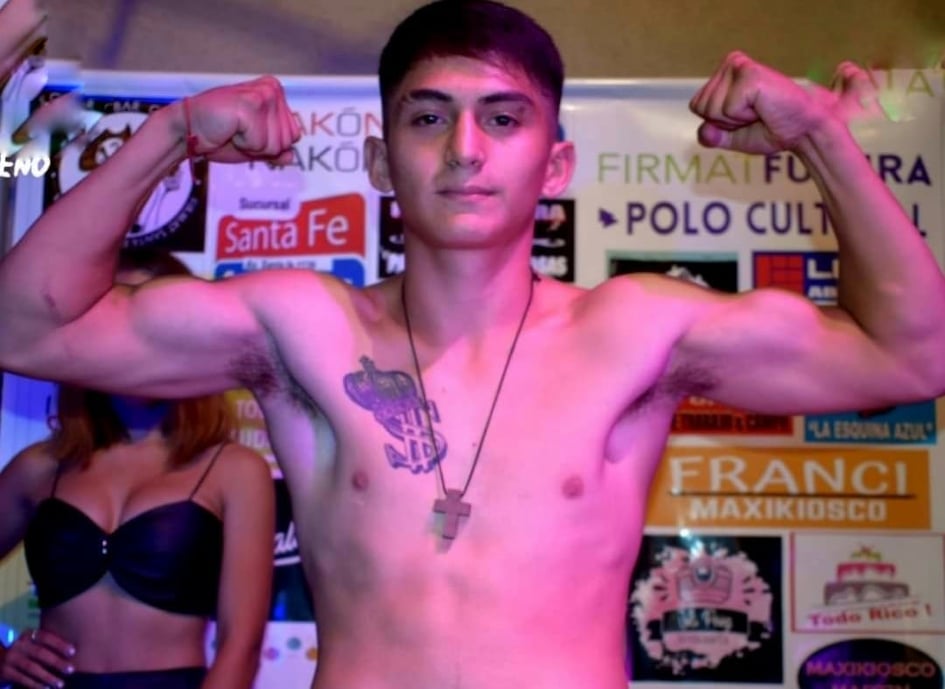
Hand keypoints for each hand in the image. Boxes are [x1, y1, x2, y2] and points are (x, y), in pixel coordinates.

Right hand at [0, 628, 74, 688]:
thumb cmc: (24, 652)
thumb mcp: (32, 644)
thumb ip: (47, 645)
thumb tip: (74, 651)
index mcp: (28, 635)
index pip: (45, 637)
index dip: (59, 644)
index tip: (73, 652)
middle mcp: (19, 645)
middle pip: (40, 653)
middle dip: (56, 662)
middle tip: (71, 670)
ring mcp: (11, 659)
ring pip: (32, 668)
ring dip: (48, 677)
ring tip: (61, 684)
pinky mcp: (5, 672)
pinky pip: (22, 679)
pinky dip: (35, 685)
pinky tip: (46, 688)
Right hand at [180, 75, 301, 164]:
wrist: (187, 132)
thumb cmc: (218, 136)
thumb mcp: (253, 147)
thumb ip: (274, 151)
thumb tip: (291, 156)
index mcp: (276, 93)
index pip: (293, 136)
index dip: (269, 146)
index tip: (247, 134)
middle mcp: (272, 89)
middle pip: (288, 140)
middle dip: (263, 147)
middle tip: (238, 133)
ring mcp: (263, 94)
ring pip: (276, 144)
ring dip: (252, 146)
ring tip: (233, 131)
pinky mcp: (251, 104)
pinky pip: (261, 143)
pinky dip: (244, 145)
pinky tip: (228, 130)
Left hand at [689, 51, 880, 153]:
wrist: (804, 129)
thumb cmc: (773, 129)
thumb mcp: (734, 137)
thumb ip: (713, 136)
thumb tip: (703, 131)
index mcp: (725, 74)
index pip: (697, 106)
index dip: (718, 123)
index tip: (744, 119)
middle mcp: (730, 63)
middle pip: (702, 107)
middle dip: (725, 122)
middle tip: (754, 115)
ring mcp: (738, 65)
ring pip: (711, 109)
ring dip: (735, 120)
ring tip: (759, 110)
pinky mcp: (748, 73)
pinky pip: (727, 109)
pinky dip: (743, 117)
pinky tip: (763, 107)